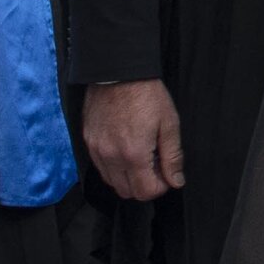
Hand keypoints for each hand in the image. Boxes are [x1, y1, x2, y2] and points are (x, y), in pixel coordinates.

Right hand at [83, 77, 185, 200]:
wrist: (118, 71)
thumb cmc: (146, 94)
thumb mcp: (169, 124)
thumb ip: (172, 157)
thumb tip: (176, 181)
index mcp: (134, 154)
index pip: (145, 191)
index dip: (160, 187)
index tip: (167, 174)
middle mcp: (111, 156)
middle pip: (127, 192)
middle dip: (144, 185)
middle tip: (155, 166)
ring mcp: (96, 149)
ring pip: (111, 182)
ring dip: (128, 178)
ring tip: (141, 157)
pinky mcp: (88, 141)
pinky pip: (100, 167)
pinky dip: (113, 167)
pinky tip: (125, 150)